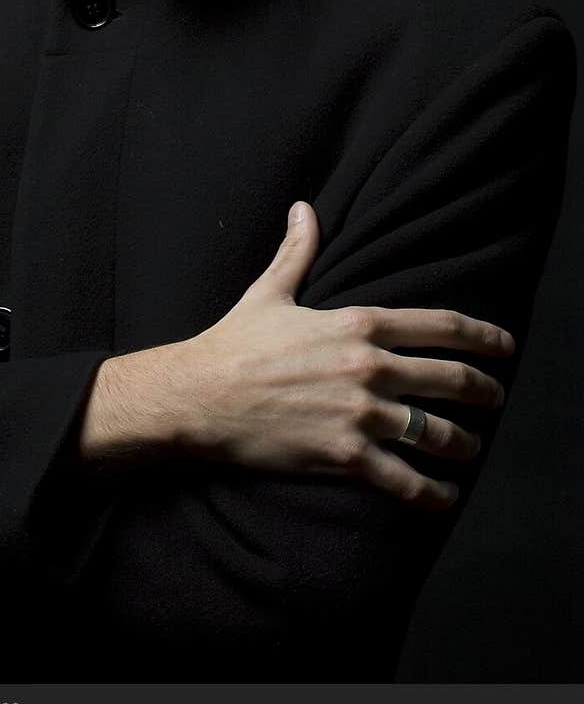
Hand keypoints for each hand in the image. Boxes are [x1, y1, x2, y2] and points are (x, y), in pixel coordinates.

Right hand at [180, 201, 514, 509]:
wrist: (198, 395)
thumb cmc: (233, 344)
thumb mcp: (270, 293)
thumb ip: (296, 252)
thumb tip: (304, 209)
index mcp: (358, 324)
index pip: (442, 326)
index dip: (484, 337)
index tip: (505, 347)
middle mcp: (369, 367)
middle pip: (453, 380)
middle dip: (485, 392)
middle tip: (496, 399)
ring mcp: (360, 414)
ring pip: (438, 434)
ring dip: (464, 445)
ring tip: (469, 449)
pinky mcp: (345, 456)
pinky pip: (406, 480)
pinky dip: (434, 493)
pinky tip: (443, 495)